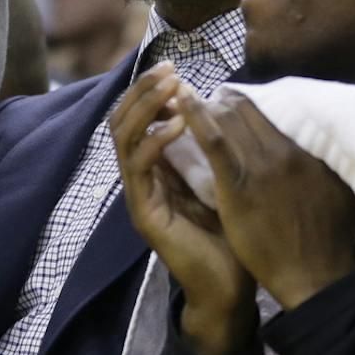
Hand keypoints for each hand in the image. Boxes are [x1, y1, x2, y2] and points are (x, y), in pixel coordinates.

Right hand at [109, 63, 254, 354]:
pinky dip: (155, 141)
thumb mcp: (224, 180)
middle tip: (168, 68)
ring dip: (145, 107)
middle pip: (122, 121)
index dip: (150, 90)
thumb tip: (223, 102)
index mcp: (156, 168)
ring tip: (171, 87)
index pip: (137, 117)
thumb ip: (213, 147)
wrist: (229, 288)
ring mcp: (138, 195)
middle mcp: (140, 178)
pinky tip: (177, 124)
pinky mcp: (143, 213)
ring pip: (124, 138)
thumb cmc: (233, 235)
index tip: (174, 66)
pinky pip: (139, 167)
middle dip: (143, 90)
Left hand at [180, 91, 354, 310]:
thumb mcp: (336, 190)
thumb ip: (324, 162)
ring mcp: (261, 167)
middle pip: (246, 111)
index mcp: (307, 151)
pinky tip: (180, 101)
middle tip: (206, 105)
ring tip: (187, 105)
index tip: (232, 102)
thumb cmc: (325, 239)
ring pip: (228, 120)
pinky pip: (213, 142)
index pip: (269, 111)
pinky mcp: (238, 186)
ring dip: (207, 108)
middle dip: (223, 103)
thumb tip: (315, 142)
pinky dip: (195, 117)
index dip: (246, 104)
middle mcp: (285, 151)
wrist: (313, 277)